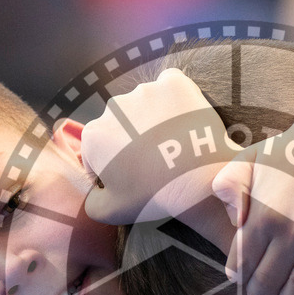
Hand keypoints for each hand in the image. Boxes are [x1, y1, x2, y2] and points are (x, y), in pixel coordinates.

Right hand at [80, 68, 238, 224]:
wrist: (202, 180)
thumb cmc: (156, 197)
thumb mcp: (112, 212)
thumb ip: (91, 202)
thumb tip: (93, 192)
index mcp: (94, 136)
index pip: (98, 149)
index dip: (114, 165)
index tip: (134, 175)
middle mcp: (113, 107)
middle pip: (120, 124)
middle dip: (132, 139)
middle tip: (155, 160)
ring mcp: (144, 91)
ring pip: (145, 105)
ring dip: (153, 119)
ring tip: (173, 142)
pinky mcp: (172, 83)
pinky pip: (169, 87)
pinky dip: (175, 100)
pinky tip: (183, 121)